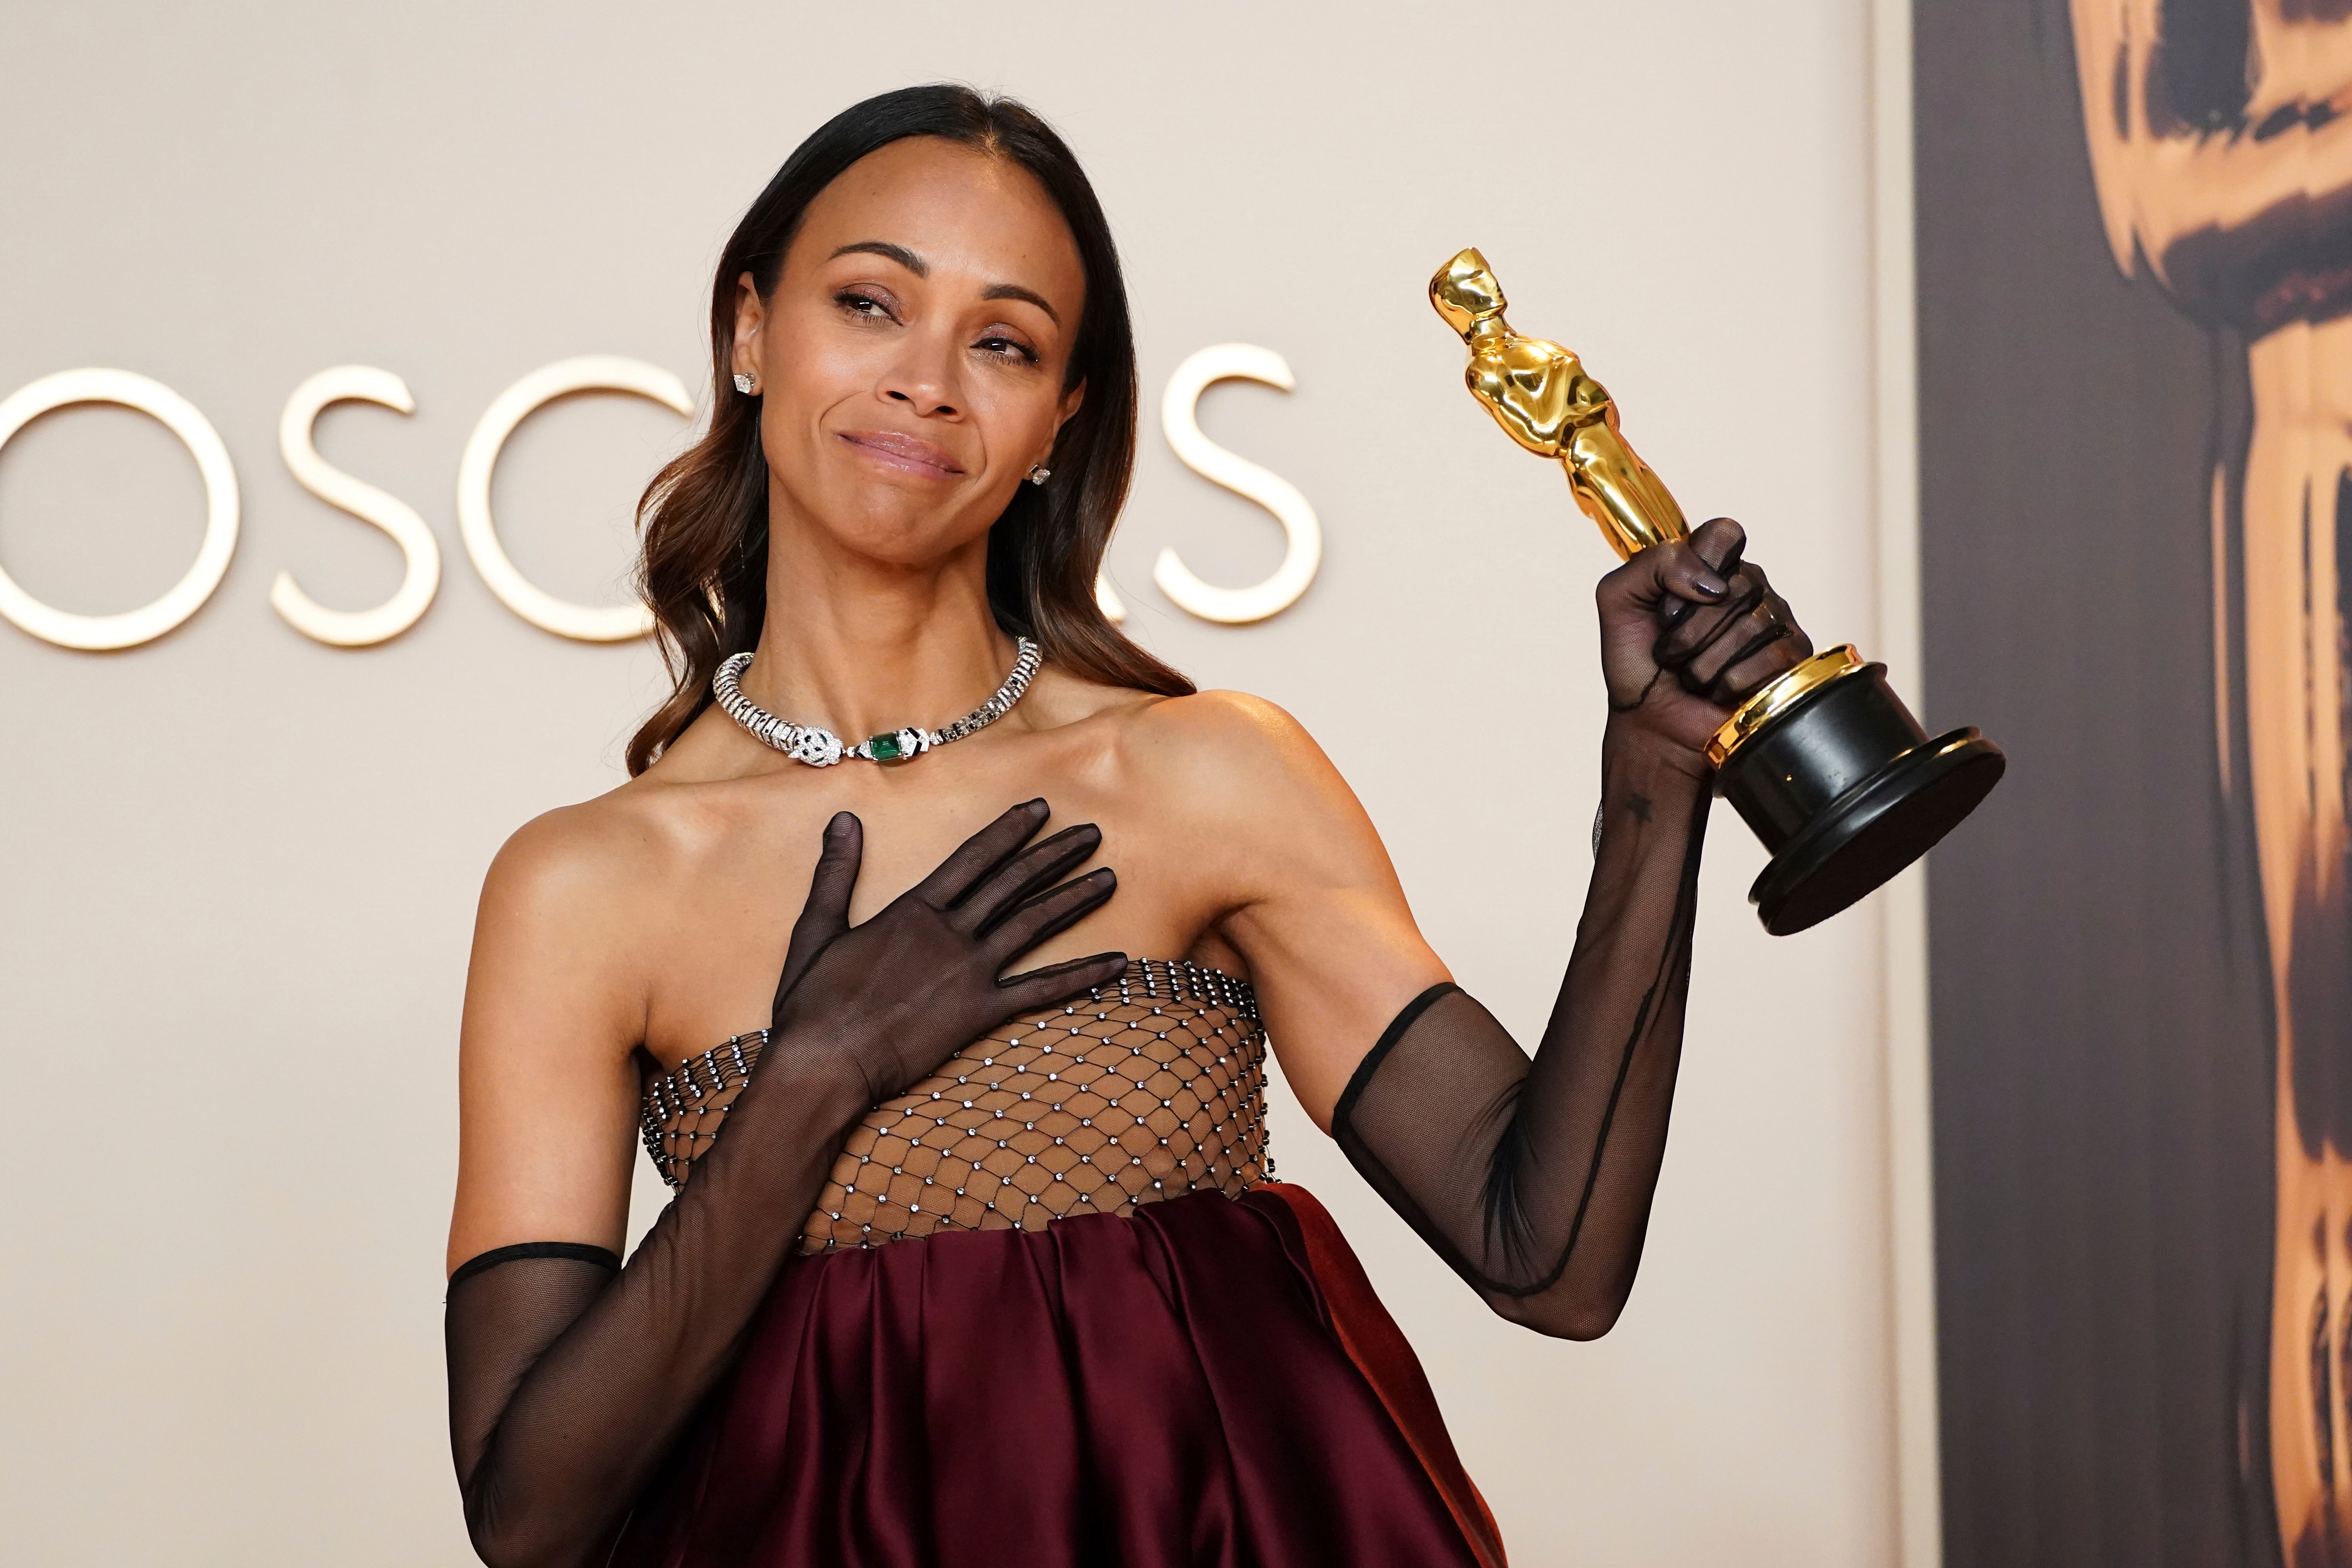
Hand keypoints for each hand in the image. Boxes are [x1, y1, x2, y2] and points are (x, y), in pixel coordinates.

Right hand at [766, 800, 1126, 1106]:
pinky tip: (1117, 964)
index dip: (1010, 831)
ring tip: (1109, 879)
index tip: (1040, 809)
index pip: (974, 857)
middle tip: (1092, 834)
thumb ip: (837, 872)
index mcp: (914, 909)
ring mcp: (970, 972)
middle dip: (1055, 855)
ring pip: (1033, 926)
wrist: (825, 1061)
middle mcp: (950, 932)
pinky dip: (1080, 977)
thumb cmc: (814, 1001)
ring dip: (1074, 899)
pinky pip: (1040, 991)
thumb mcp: (819, 928)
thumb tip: (843, 820)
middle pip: (1014, 883)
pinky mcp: (979, 1013)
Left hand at [1595, 517, 1811, 762]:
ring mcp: (1773, 621)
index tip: (1668, 608)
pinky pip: (1771, 659)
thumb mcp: (1618, 600)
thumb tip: (1713, 582)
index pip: (1724, 534)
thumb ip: (1653, 564)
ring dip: (1705, 662)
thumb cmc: (1636, 662)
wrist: (1651, 723)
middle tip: (1671, 652)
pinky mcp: (1791, 658)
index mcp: (1709, 565)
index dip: (1694, 568)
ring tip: (1691, 675)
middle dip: (1689, 630)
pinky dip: (1729, 682)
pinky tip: (1717, 690)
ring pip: (1752, 626)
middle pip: (1736, 587)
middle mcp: (1747, 587)